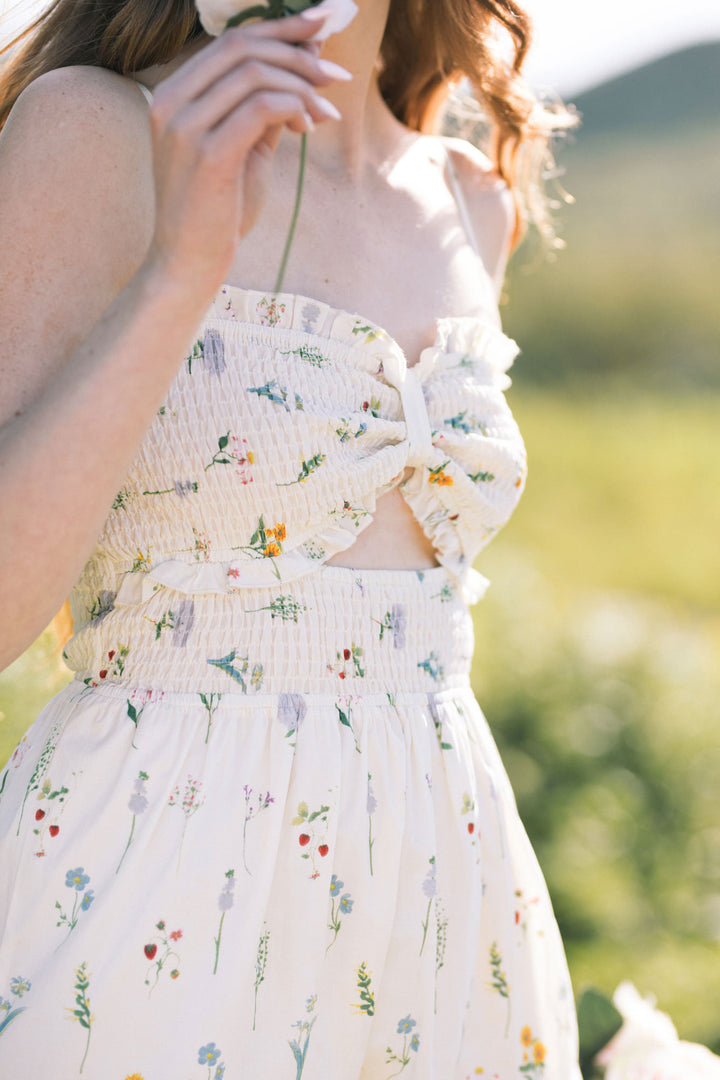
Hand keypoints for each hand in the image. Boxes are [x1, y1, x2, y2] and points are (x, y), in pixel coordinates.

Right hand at [144, 9, 349, 292]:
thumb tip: (307, 59)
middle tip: (337, 74)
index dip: (281, 27)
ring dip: (302, 87)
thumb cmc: (218, 211)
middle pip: (242, 47)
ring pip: (256, 74)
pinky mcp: (206, 153)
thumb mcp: (244, 148)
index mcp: (173, 94)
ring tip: (326, 114)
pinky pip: (262, 108)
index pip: (230, 41)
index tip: (323, 24)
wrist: (189, 263)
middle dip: (298, 51)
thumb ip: (266, 105)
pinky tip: (307, 129)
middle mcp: (170, 102)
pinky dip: (294, 109)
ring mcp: (184, 126)